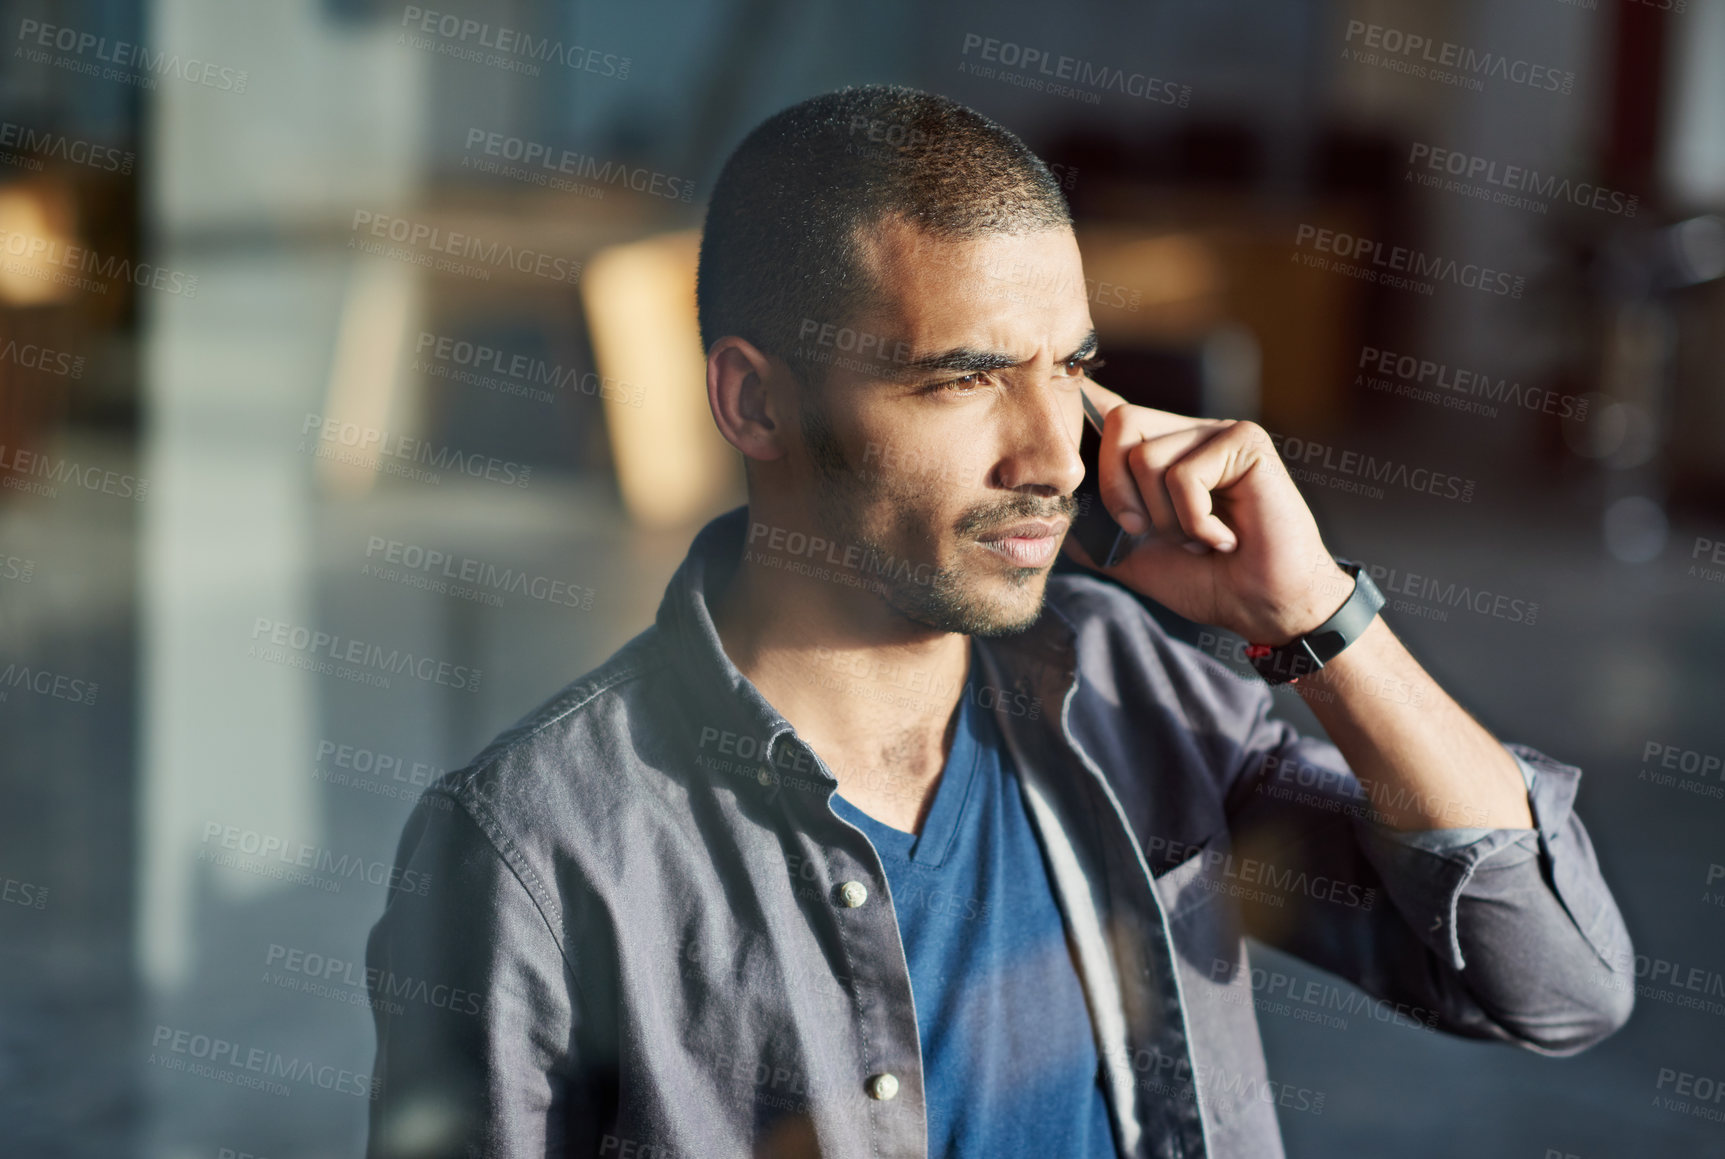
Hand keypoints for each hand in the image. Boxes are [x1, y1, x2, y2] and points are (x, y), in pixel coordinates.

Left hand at [1064, 382, 1349, 643]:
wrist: (1264, 608)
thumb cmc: (1207, 582)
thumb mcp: (1134, 557)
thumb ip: (1095, 531)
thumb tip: (1051, 515)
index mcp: (1163, 449)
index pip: (1111, 411)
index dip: (1085, 417)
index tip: (1066, 438)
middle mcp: (1189, 431)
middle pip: (1119, 424)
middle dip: (1120, 491)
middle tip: (1150, 531)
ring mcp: (1219, 432)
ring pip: (1146, 456)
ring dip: (1164, 517)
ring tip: (1197, 538)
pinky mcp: (1247, 442)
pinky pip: (1185, 475)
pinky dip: (1195, 521)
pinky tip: (1224, 538)